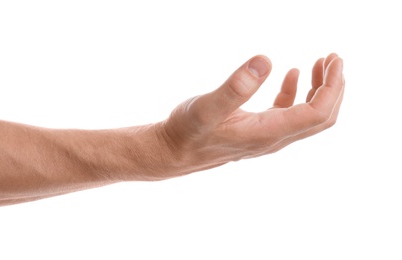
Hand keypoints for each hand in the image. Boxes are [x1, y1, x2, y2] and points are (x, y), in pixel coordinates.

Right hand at [157, 53, 343, 175]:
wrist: (174, 152)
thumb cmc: (187, 132)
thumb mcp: (206, 108)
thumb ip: (234, 88)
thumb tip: (265, 61)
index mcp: (267, 134)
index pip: (316, 114)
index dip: (331, 87)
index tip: (333, 60)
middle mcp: (273, 139)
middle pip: (320, 118)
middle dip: (333, 88)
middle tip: (334, 58)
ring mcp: (267, 135)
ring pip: (307, 116)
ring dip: (319, 90)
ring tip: (321, 63)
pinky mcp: (258, 129)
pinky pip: (288, 113)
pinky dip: (297, 93)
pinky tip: (292, 75)